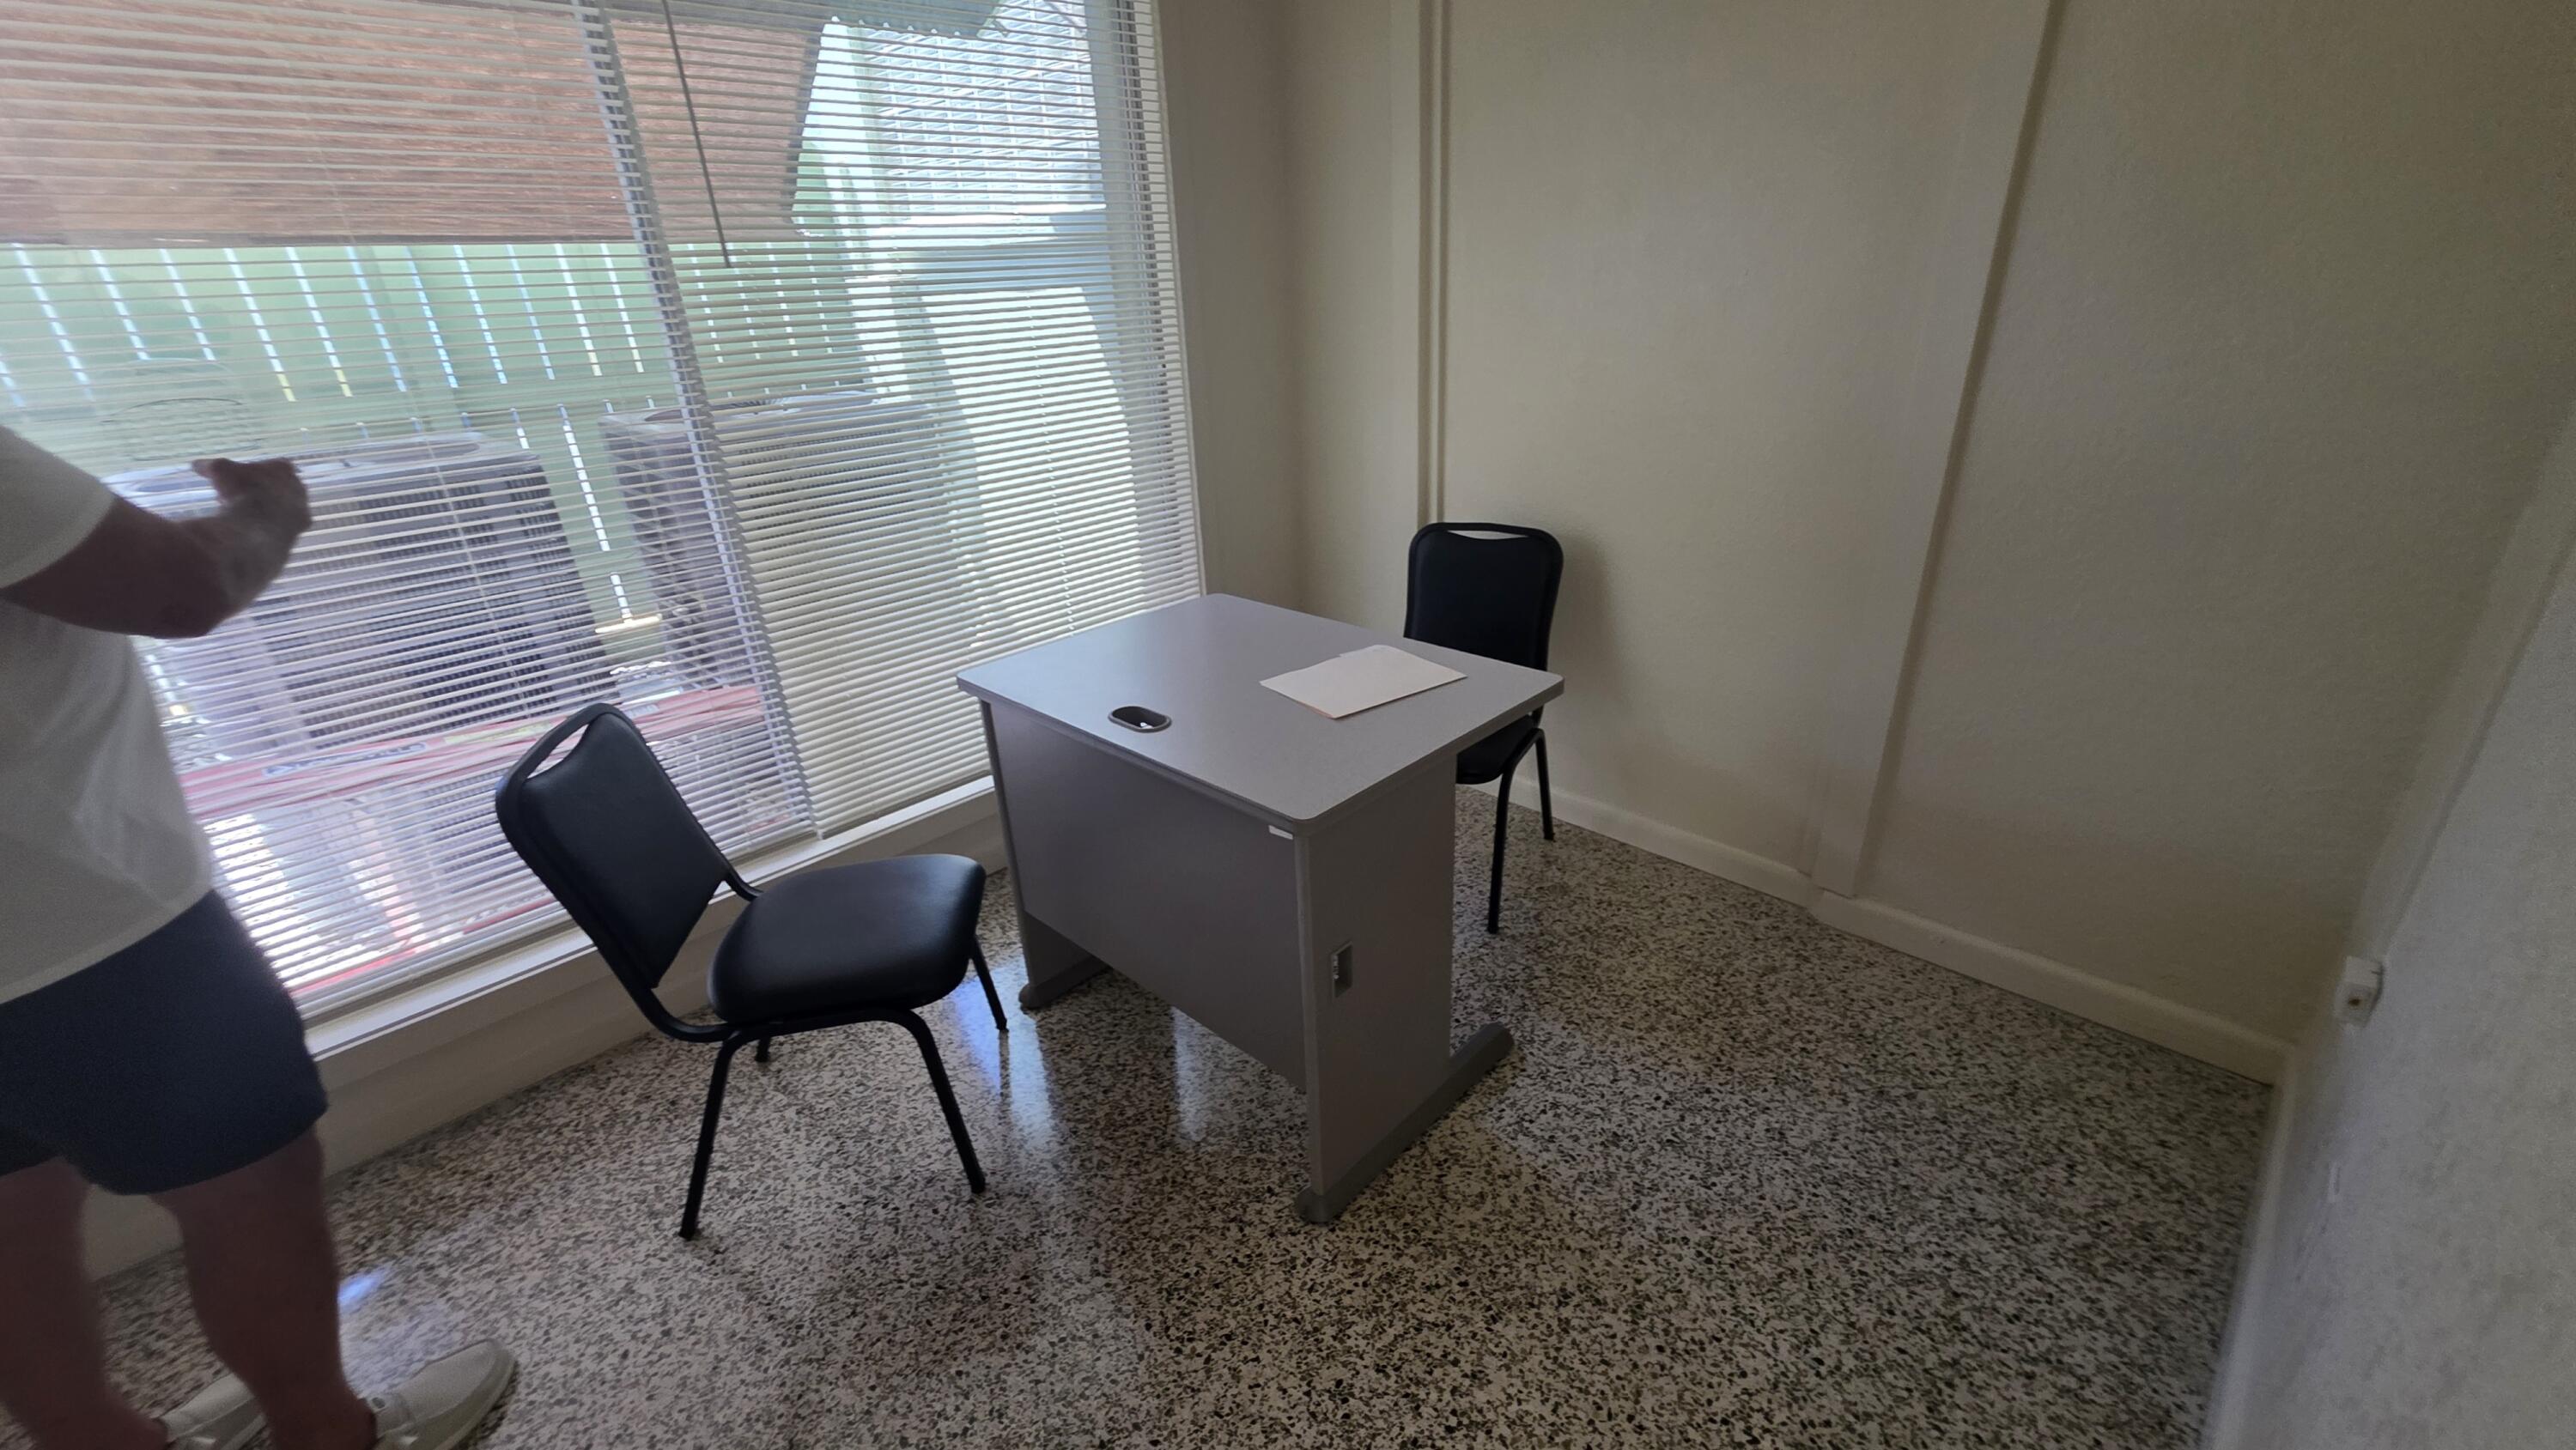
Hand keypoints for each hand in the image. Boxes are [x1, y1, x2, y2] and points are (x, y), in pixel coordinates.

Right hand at [192, 456, 311, 535]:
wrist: (256, 529)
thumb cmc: (240, 491)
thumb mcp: (220, 471)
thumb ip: (210, 467)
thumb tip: (196, 465)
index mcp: (284, 471)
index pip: (275, 466)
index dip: (255, 471)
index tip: (240, 477)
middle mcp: (298, 492)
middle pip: (283, 489)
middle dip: (262, 493)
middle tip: (241, 498)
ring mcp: (299, 516)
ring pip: (283, 512)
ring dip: (265, 513)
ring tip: (241, 517)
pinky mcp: (294, 538)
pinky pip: (280, 533)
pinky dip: (265, 532)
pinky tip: (249, 535)